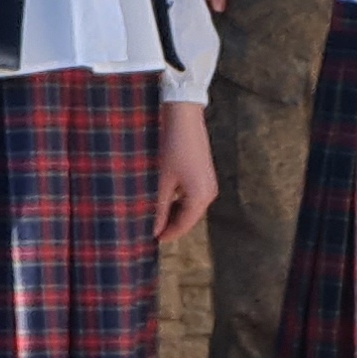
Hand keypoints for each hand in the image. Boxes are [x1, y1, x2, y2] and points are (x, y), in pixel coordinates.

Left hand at [152, 99, 216, 243]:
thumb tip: (153, 231)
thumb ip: (158, 208)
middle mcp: (209, 193)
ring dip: (172, 212)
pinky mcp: (204, 174)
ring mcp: (208, 183)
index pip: (183, 226)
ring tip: (151, 214)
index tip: (149, 241)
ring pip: (189, 207)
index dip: (166, 234)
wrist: (184, 116)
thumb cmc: (172, 148)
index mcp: (201, 198)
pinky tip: (161, 198)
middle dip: (169, 224)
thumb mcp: (162, 180)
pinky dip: (177, 200)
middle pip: (188, 218)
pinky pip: (191, 196)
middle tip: (147, 228)